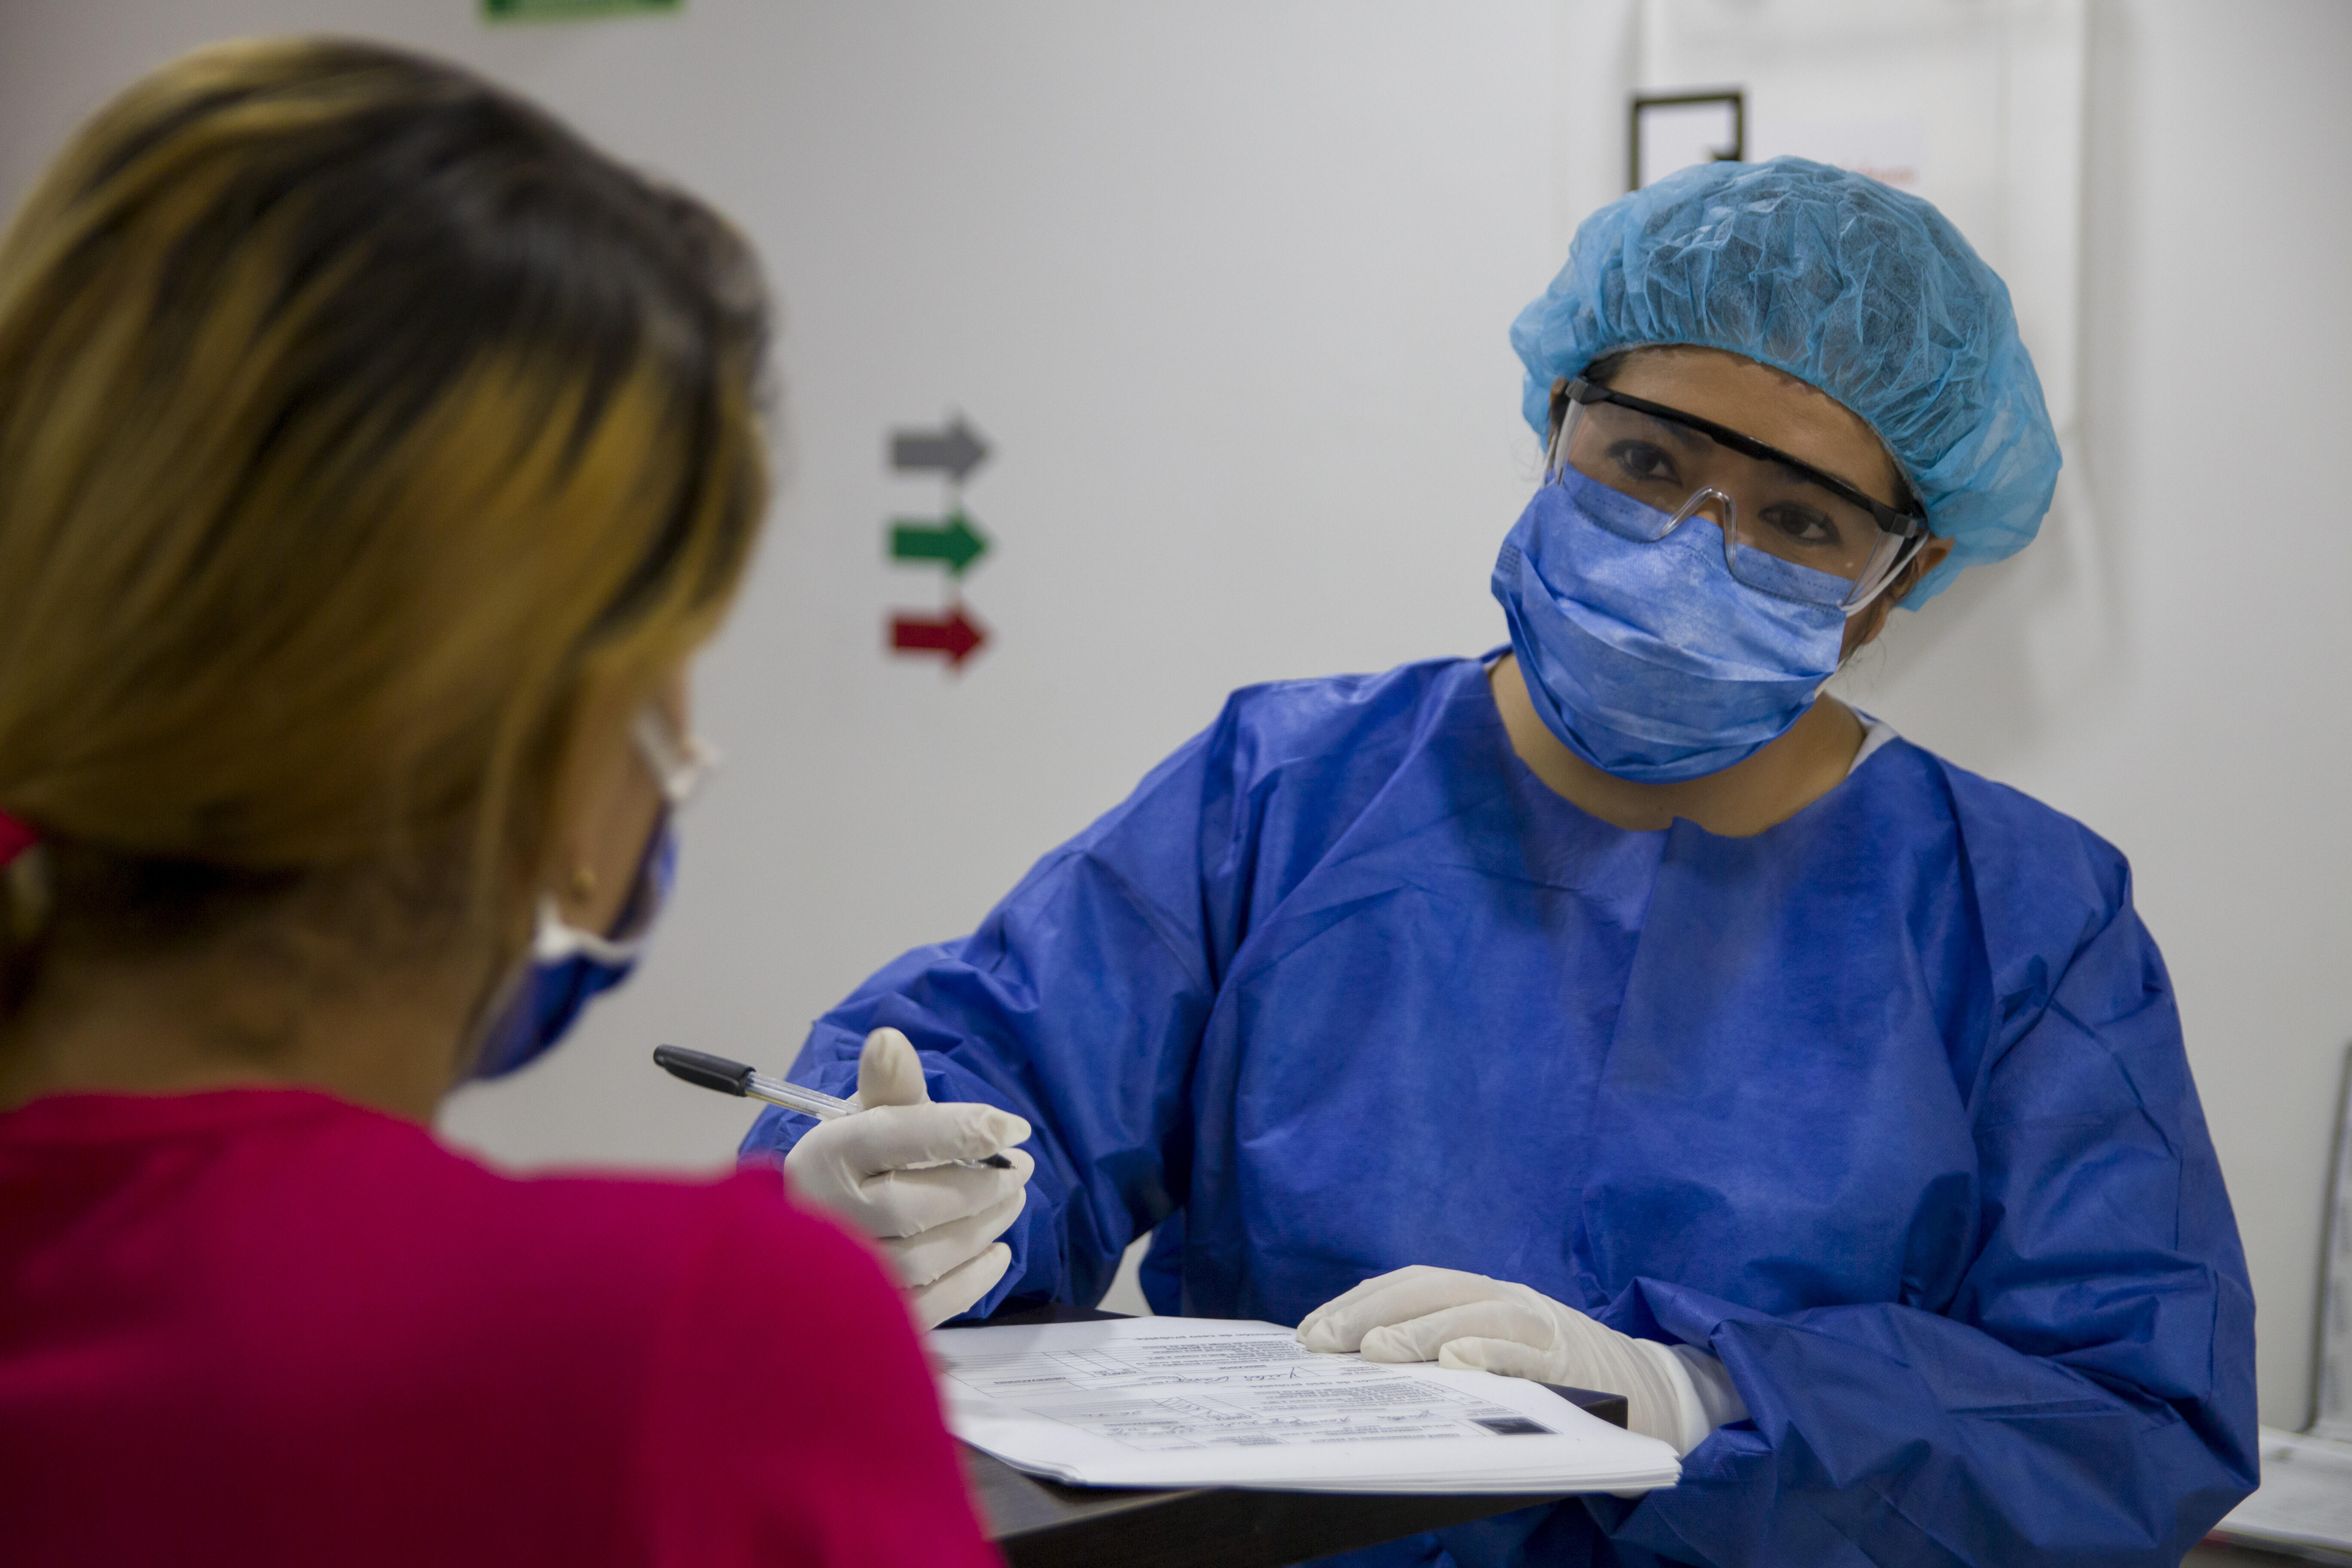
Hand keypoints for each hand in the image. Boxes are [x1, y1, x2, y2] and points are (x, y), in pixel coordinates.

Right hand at [784, 1028, 1032, 1328]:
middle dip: (982, 1185)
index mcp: (824, 1156)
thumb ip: (889, 1086)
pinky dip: (973, 1278)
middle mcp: (825, 1216)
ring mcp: (842, 1274)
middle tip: (1021, 1169)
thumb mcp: (865, 1120)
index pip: (895, 1136)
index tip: (1015, 1129)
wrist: (805, 1242)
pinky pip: (929, 1304)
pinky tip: (996, 1252)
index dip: (962, 1129)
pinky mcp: (865, 1315)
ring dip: (984, 1226)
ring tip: (1012, 1200)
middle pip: (914, 1205)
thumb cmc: (850, 1172)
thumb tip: (889, 1039)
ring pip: (925, 1257)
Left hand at [1296, 1265, 1707, 1450]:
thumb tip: (1364, 1369)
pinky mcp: (1573, 1361)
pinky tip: (1456, 1361)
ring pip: (1473, 1314)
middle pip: (1431, 1289)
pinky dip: (1491, 1350)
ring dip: (1419, 1330)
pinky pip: (1527, 1352)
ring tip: (1373, 1351)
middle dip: (1368, 1312)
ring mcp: (1543, 1327)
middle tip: (1320, 1342)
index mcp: (1485, 1296)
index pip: (1411, 1284)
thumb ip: (1445, 1351)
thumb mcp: (1498, 1356)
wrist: (1654, 1396)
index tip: (1307, 1331)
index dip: (1356, 1302)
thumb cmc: (1560, 1382)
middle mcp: (1510, 1300)